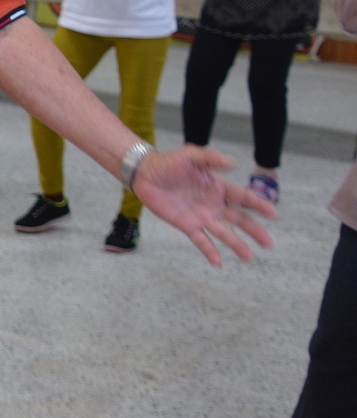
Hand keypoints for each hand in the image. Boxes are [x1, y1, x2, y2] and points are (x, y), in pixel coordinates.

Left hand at [132, 144, 274, 265]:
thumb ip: (211, 158)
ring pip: (223, 232)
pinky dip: (209, 251)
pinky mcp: (186, 224)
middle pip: (238, 219)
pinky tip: (219, 262)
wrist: (144, 174)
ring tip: (249, 257)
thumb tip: (234, 164)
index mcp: (218, 187)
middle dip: (254, 230)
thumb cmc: (168, 162)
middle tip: (269, 243)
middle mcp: (213, 204)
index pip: (243, 197)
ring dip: (236, 244)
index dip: (258, 204)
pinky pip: (200, 240)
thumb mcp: (191, 155)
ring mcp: (201, 216)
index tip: (273, 213)